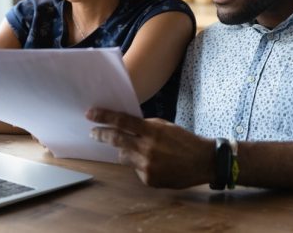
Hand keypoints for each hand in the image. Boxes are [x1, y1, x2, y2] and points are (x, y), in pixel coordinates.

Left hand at [86, 108, 213, 188]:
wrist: (203, 162)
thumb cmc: (184, 140)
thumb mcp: (165, 126)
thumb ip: (145, 126)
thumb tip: (125, 126)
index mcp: (152, 131)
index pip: (122, 121)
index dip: (104, 117)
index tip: (90, 114)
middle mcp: (147, 149)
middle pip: (116, 140)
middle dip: (101, 135)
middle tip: (93, 132)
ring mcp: (147, 166)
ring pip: (123, 156)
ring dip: (125, 150)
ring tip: (138, 149)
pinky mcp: (148, 179)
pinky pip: (136, 169)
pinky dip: (140, 164)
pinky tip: (156, 163)